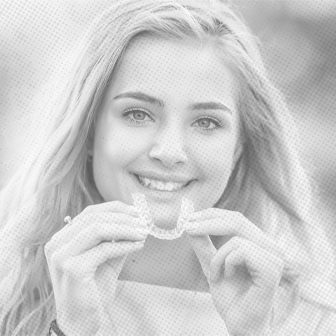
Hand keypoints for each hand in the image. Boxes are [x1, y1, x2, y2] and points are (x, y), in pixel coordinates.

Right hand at [44, 201, 148, 335]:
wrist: (82, 322)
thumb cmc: (93, 290)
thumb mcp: (106, 258)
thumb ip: (115, 239)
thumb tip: (135, 220)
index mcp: (62, 238)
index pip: (90, 213)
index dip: (115, 208)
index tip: (137, 212)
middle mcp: (57, 244)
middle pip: (94, 217)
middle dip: (123, 217)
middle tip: (144, 222)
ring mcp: (62, 256)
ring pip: (98, 229)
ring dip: (126, 228)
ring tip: (143, 232)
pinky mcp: (73, 269)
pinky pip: (104, 249)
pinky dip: (125, 244)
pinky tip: (139, 245)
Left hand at [185, 209, 287, 334]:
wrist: (240, 325)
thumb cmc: (230, 298)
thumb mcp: (212, 265)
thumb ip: (204, 246)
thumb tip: (191, 224)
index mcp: (258, 244)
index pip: (236, 218)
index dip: (212, 214)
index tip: (190, 218)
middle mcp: (269, 247)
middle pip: (237, 219)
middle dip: (208, 222)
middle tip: (188, 227)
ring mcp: (273, 257)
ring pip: (236, 237)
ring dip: (218, 256)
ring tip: (216, 275)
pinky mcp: (272, 268)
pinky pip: (241, 250)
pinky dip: (227, 262)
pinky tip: (228, 277)